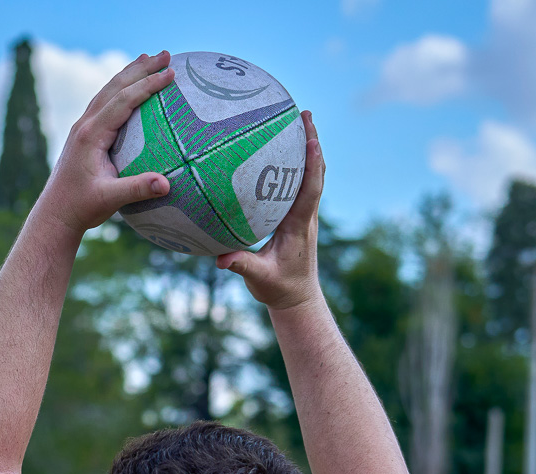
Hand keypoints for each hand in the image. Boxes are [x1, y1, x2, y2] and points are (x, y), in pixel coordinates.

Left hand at [32, 53, 174, 234]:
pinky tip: (130, 89)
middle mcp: (85, 125)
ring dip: (129, 73)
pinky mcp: (83, 135)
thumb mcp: (109, 200)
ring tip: (148, 59)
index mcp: (91, 134)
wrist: (55, 214)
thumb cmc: (81, 207)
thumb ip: (137, 189)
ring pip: (107, 91)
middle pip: (115, 87)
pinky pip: (104, 103)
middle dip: (141, 68)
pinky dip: (120, 89)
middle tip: (166, 54)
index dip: (148, 85)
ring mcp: (82, 128)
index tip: (171, 73)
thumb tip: (166, 184)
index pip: (123, 100)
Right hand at [216, 111, 325, 310]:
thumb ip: (240, 265)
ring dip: (308, 148)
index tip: (310, 135)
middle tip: (304, 112)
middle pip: (316, 171)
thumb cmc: (279, 289)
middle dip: (312, 141)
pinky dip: (296, 164)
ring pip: (311, 175)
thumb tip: (220, 258)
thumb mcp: (259, 278)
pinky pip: (300, 185)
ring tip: (296, 121)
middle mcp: (307, 215)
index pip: (310, 187)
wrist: (297, 300)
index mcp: (299, 224)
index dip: (312, 161)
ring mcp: (304, 215)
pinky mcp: (297, 218)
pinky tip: (279, 152)